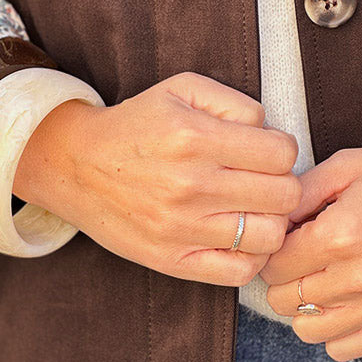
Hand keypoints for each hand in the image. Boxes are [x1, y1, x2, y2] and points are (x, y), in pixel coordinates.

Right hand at [13, 72, 301, 285]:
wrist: (78, 165)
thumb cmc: (139, 124)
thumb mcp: (183, 88)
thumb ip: (235, 102)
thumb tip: (270, 131)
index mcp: (196, 138)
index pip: (282, 153)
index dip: (281, 149)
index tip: (266, 150)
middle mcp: (191, 185)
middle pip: (283, 195)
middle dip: (282, 183)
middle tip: (264, 180)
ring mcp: (182, 228)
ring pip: (270, 236)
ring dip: (271, 221)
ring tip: (254, 208)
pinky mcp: (173, 260)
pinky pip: (239, 273)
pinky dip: (251, 256)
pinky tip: (240, 236)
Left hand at [260, 135, 361, 360]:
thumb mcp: (349, 165)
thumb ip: (302, 193)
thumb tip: (270, 220)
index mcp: (342, 234)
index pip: (274, 265)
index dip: (272, 250)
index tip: (285, 239)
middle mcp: (360, 277)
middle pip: (284, 300)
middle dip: (283, 278)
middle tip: (300, 257)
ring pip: (308, 331)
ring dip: (304, 307)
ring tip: (320, 279)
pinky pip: (345, 349)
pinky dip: (335, 330)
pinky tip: (345, 300)